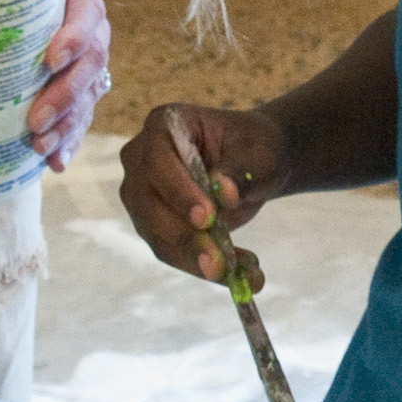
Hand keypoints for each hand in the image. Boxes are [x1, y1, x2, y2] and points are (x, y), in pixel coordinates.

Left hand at [26, 0, 110, 170]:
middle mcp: (94, 35)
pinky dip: (70, 141)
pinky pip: (84, 117)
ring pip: (89, 96)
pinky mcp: (86, 90)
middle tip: (36, 120)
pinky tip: (55, 162)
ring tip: (42, 147)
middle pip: (89, 65)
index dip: (72, 39)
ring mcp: (91, 66)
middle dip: (63, 96)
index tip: (51, 60)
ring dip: (66, 126)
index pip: (85, 17)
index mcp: (81, 4)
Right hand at [121, 104, 289, 281]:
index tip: (207, 218)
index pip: (158, 160)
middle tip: (219, 262)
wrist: (256, 164)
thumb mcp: (258, 152)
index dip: (179, 191)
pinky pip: (169, 252)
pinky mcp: (153, 225)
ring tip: (238, 274)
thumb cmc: (254, 148)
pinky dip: (200, 268)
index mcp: (164, 125)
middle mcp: (142, 159)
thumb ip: (241, 169)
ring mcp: (142, 194)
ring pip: (156, 235)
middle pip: (147, 202)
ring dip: (194, 260)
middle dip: (184, 236)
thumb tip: (224, 194)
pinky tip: (234, 276)